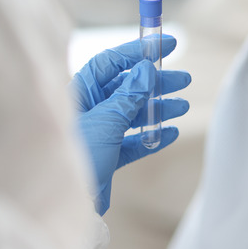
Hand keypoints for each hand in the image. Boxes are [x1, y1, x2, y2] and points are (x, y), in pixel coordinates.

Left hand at [70, 35, 190, 214]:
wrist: (64, 203)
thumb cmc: (75, 155)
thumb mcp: (107, 120)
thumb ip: (129, 95)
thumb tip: (147, 69)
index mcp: (80, 93)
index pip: (111, 62)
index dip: (138, 51)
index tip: (165, 45)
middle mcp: (88, 110)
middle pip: (127, 87)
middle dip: (156, 83)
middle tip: (183, 80)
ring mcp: (98, 133)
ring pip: (134, 114)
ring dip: (159, 109)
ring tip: (182, 106)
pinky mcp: (107, 157)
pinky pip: (134, 142)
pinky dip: (153, 136)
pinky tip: (170, 132)